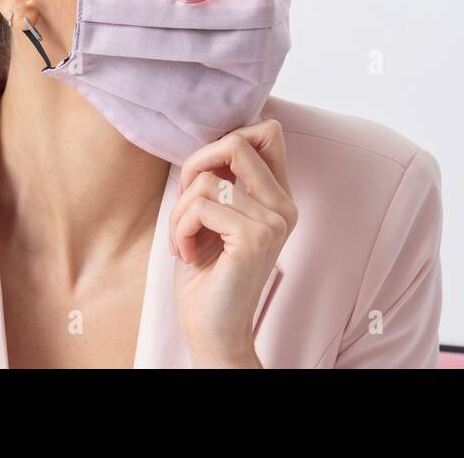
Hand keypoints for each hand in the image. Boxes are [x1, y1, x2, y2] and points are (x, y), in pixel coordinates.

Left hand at [168, 120, 297, 367]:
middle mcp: (284, 206)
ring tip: (182, 239)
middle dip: (194, 165)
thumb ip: (222, 177)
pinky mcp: (254, 238)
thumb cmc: (206, 273)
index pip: (268, 132)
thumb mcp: (213, 214)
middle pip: (237, 142)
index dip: (225, 141)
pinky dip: (179, 228)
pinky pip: (199, 206)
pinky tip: (185, 253)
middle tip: (184, 202)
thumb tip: (212, 142)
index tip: (203, 178)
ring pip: (207, 179)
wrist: (212, 330)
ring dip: (179, 209)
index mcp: (278, 197)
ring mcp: (273, 221)